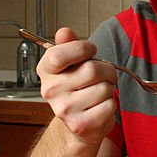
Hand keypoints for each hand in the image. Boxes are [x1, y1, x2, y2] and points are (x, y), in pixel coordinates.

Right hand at [37, 27, 117, 145]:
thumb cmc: (77, 89)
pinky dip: (110, 105)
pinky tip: (99, 107)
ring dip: (109, 89)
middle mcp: (51, 91)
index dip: (82, 48)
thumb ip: (68, 45)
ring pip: (104, 88)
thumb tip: (64, 32)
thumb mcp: (70, 64)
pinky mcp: (81, 125)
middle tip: (102, 76)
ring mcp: (65, 110)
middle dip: (106, 70)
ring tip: (98, 93)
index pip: (59, 54)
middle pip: (91, 70)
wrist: (78, 123)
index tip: (90, 51)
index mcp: (46, 71)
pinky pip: (109, 106)